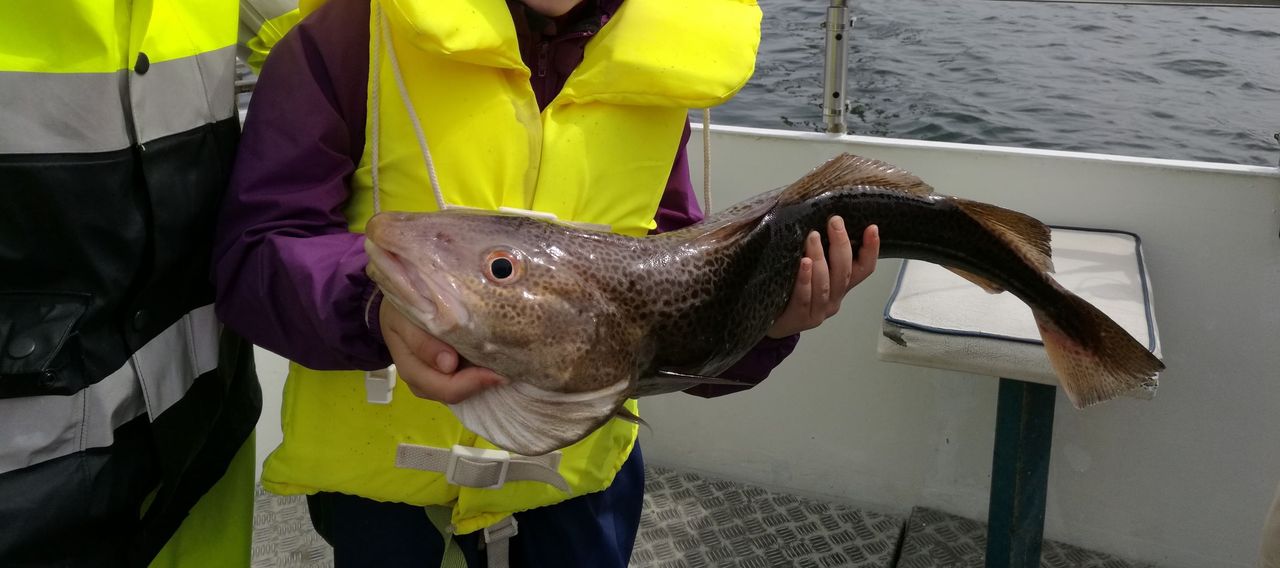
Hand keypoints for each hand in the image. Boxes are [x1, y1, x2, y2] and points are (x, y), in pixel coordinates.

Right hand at [379, 301, 506, 403]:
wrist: (396, 308)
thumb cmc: (403, 309)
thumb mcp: (407, 317)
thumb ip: (423, 341)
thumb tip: (448, 365)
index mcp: (410, 365)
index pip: (444, 386)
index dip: (472, 382)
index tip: (497, 370)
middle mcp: (420, 380)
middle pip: (453, 394)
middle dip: (481, 383)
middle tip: (507, 368)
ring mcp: (429, 382)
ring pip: (458, 393)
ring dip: (480, 381)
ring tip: (503, 365)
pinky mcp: (440, 377)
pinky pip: (460, 384)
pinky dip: (476, 376)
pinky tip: (491, 365)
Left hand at [766, 217, 879, 337]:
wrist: (771, 324)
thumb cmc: (790, 291)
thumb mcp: (810, 272)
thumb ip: (819, 254)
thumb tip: (819, 217)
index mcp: (841, 287)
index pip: (864, 269)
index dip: (871, 250)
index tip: (872, 228)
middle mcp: (834, 300)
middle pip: (845, 272)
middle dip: (841, 244)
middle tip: (834, 222)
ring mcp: (818, 312)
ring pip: (825, 283)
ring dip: (820, 258)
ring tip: (813, 237)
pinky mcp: (800, 318)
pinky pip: (804, 297)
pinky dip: (805, 279)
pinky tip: (803, 263)